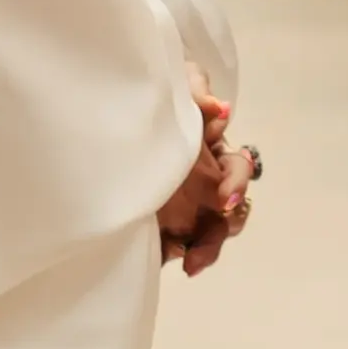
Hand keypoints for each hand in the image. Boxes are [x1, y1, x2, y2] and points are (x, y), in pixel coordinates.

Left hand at [160, 94, 257, 278]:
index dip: (236, 182)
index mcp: (213, 155)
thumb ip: (196, 90)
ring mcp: (184, 209)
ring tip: (193, 263)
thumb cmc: (155, 104)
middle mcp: (205, 186)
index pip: (237, 170)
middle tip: (215, 227)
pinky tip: (166, 254)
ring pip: (211, 235)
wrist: (110, 123)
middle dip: (230, 221)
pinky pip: (176, 247)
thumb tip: (219, 108)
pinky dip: (175, 254)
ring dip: (209, 249)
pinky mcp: (161, 226)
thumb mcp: (176, 85)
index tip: (225, 197)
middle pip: (232, 211)